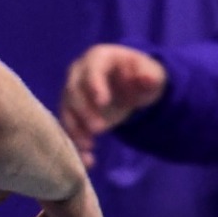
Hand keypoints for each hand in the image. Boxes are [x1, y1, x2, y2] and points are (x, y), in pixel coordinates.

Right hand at [60, 44, 165, 165]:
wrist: (131, 85)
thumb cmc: (139, 75)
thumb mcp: (151, 74)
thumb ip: (149, 77)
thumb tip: (147, 78)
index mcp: (98, 57)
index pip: (92, 69)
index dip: (94, 84)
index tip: (103, 102)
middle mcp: (79, 73)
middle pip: (73, 90)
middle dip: (84, 111)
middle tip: (99, 129)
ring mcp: (73, 92)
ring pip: (66, 109)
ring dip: (75, 128)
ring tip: (88, 146)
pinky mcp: (72, 111)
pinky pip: (69, 126)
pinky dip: (76, 142)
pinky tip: (88, 159)